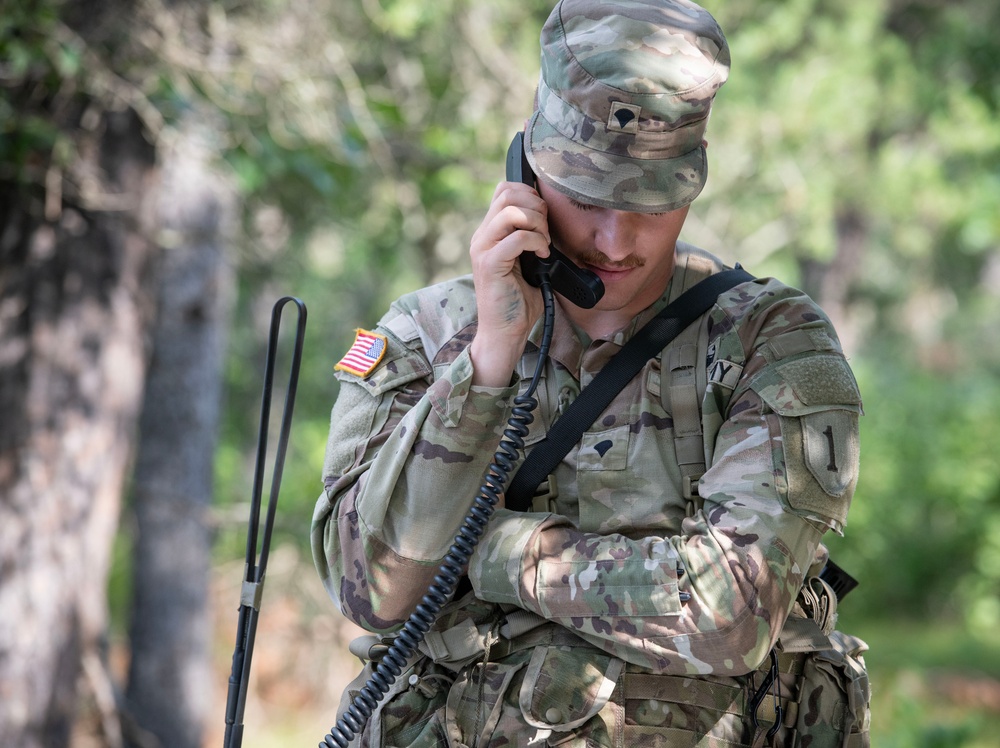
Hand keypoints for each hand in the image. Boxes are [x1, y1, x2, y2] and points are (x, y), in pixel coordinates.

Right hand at [468, 181, 550, 386]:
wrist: (504, 332)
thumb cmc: (519, 300)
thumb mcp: (527, 261)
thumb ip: (530, 237)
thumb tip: (549, 217)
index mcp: (490, 232)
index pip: (504, 189)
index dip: (529, 194)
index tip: (544, 217)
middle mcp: (482, 236)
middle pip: (507, 193)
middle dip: (536, 206)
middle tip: (546, 230)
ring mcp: (483, 249)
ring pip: (510, 211)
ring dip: (536, 223)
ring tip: (544, 243)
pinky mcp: (489, 264)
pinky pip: (516, 238)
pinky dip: (536, 242)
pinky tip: (542, 256)